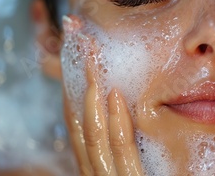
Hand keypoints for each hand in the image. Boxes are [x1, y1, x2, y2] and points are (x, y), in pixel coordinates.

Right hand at [63, 38, 144, 175]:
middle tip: (82, 51)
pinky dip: (115, 123)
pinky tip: (115, 96)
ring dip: (92, 97)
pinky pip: (120, 152)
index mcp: (100, 166)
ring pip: (93, 137)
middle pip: (81, 127)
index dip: (75, 94)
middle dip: (80, 87)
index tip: (78, 63)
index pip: (80, 128)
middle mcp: (98, 173)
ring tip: (94, 66)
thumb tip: (121, 102)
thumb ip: (126, 141)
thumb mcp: (139, 161)